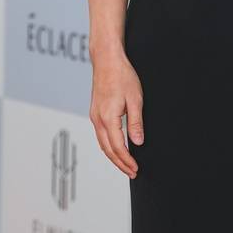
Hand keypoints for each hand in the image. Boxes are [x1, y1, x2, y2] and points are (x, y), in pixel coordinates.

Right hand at [89, 47, 143, 178]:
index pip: (117, 147)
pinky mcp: (95, 112)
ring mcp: (94, 116)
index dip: (127, 161)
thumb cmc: (122, 75)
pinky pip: (100, 135)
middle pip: (107, 149)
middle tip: (132, 172)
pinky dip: (108, 145)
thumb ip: (135, 122)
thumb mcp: (135, 98)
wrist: (106, 60)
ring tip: (125, 164)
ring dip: (113, 156)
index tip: (135, 169)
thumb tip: (138, 143)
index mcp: (108, 118)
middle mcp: (98, 119)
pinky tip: (116, 147)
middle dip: (120, 163)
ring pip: (102, 143)